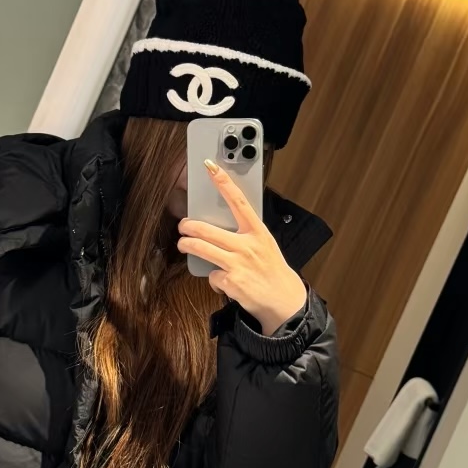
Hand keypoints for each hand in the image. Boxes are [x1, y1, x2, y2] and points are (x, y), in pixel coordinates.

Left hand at [178, 160, 308, 336]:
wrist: (284, 300)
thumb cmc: (272, 270)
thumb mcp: (265, 245)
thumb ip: (246, 235)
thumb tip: (222, 228)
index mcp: (258, 232)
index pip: (238, 201)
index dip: (224, 182)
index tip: (211, 167)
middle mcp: (247, 245)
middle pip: (207, 229)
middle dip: (188, 226)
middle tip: (183, 226)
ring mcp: (238, 263)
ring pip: (201, 249)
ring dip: (187, 246)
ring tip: (184, 245)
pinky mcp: (231, 281)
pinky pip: (211, 275)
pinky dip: (214, 279)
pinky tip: (224, 282)